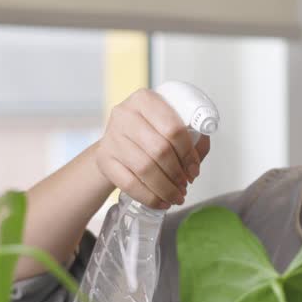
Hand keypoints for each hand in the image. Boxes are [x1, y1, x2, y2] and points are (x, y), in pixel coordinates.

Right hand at [95, 89, 211, 209]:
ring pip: (145, 169)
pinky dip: (149, 197)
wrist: (118, 142)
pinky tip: (161, 202)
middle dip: (178, 173)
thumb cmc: (151, 133)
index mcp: (145, 99)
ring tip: (177, 196)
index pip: (173, 128)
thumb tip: (197, 156)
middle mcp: (124, 114)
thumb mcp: (172, 126)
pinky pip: (129, 183)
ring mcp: (111, 137)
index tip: (194, 168)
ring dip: (166, 188)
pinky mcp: (104, 159)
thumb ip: (193, 136)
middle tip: (186, 184)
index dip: (188, 153)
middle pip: (160, 150)